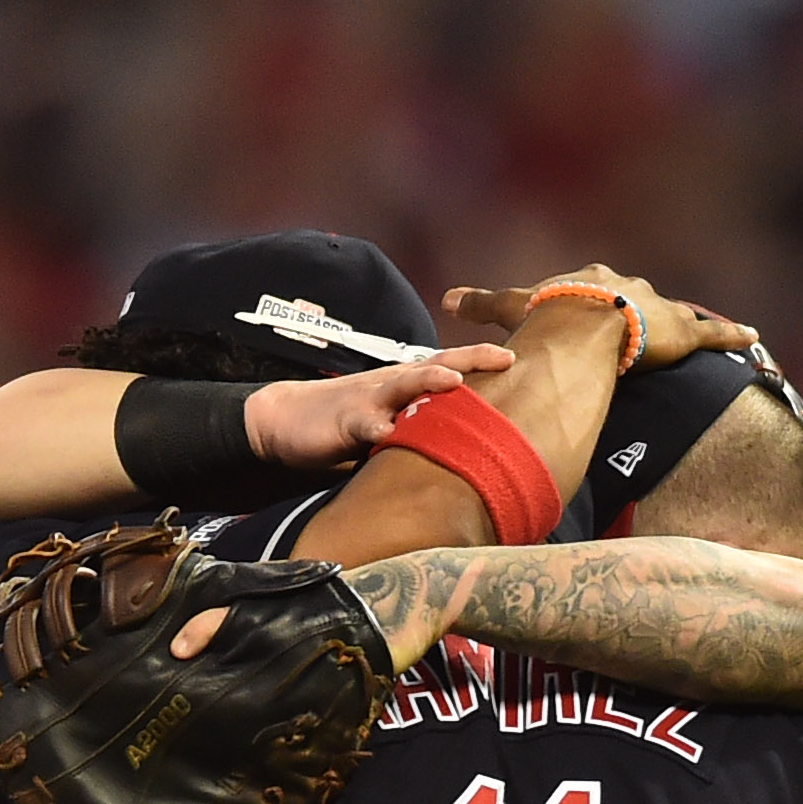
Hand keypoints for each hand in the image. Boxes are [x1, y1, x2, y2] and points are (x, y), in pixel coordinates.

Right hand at [245, 351, 511, 468]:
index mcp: (406, 383)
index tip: (518, 356)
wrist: (285, 419)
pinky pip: (365, 424)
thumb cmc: (345, 422)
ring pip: (404, 385)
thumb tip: (465, 447)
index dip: (482, 359)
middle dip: (471, 360)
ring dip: (429, 382)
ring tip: (454, 381)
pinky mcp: (346, 421)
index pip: (450, 364)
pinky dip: (380, 429)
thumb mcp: (390, 422)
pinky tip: (391, 435)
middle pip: (437, 365)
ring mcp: (370, 400)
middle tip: (506, 357)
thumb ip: (422, 428)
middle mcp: (393, 384)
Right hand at [442, 264, 757, 366]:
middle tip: (640, 337)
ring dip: (683, 327)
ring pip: (675, 317)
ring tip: (693, 338)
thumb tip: (445, 300)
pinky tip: (753, 338)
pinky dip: (731, 336)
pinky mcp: (683, 333)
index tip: (591, 317)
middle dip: (641, 316)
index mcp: (592, 283)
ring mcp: (659, 309)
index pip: (594, 291)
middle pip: (637, 301)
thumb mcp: (512, 309)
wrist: (586, 323)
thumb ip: (481, 305)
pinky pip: (712, 334)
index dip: (593, 304)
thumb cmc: (549, 316)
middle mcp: (630, 288)